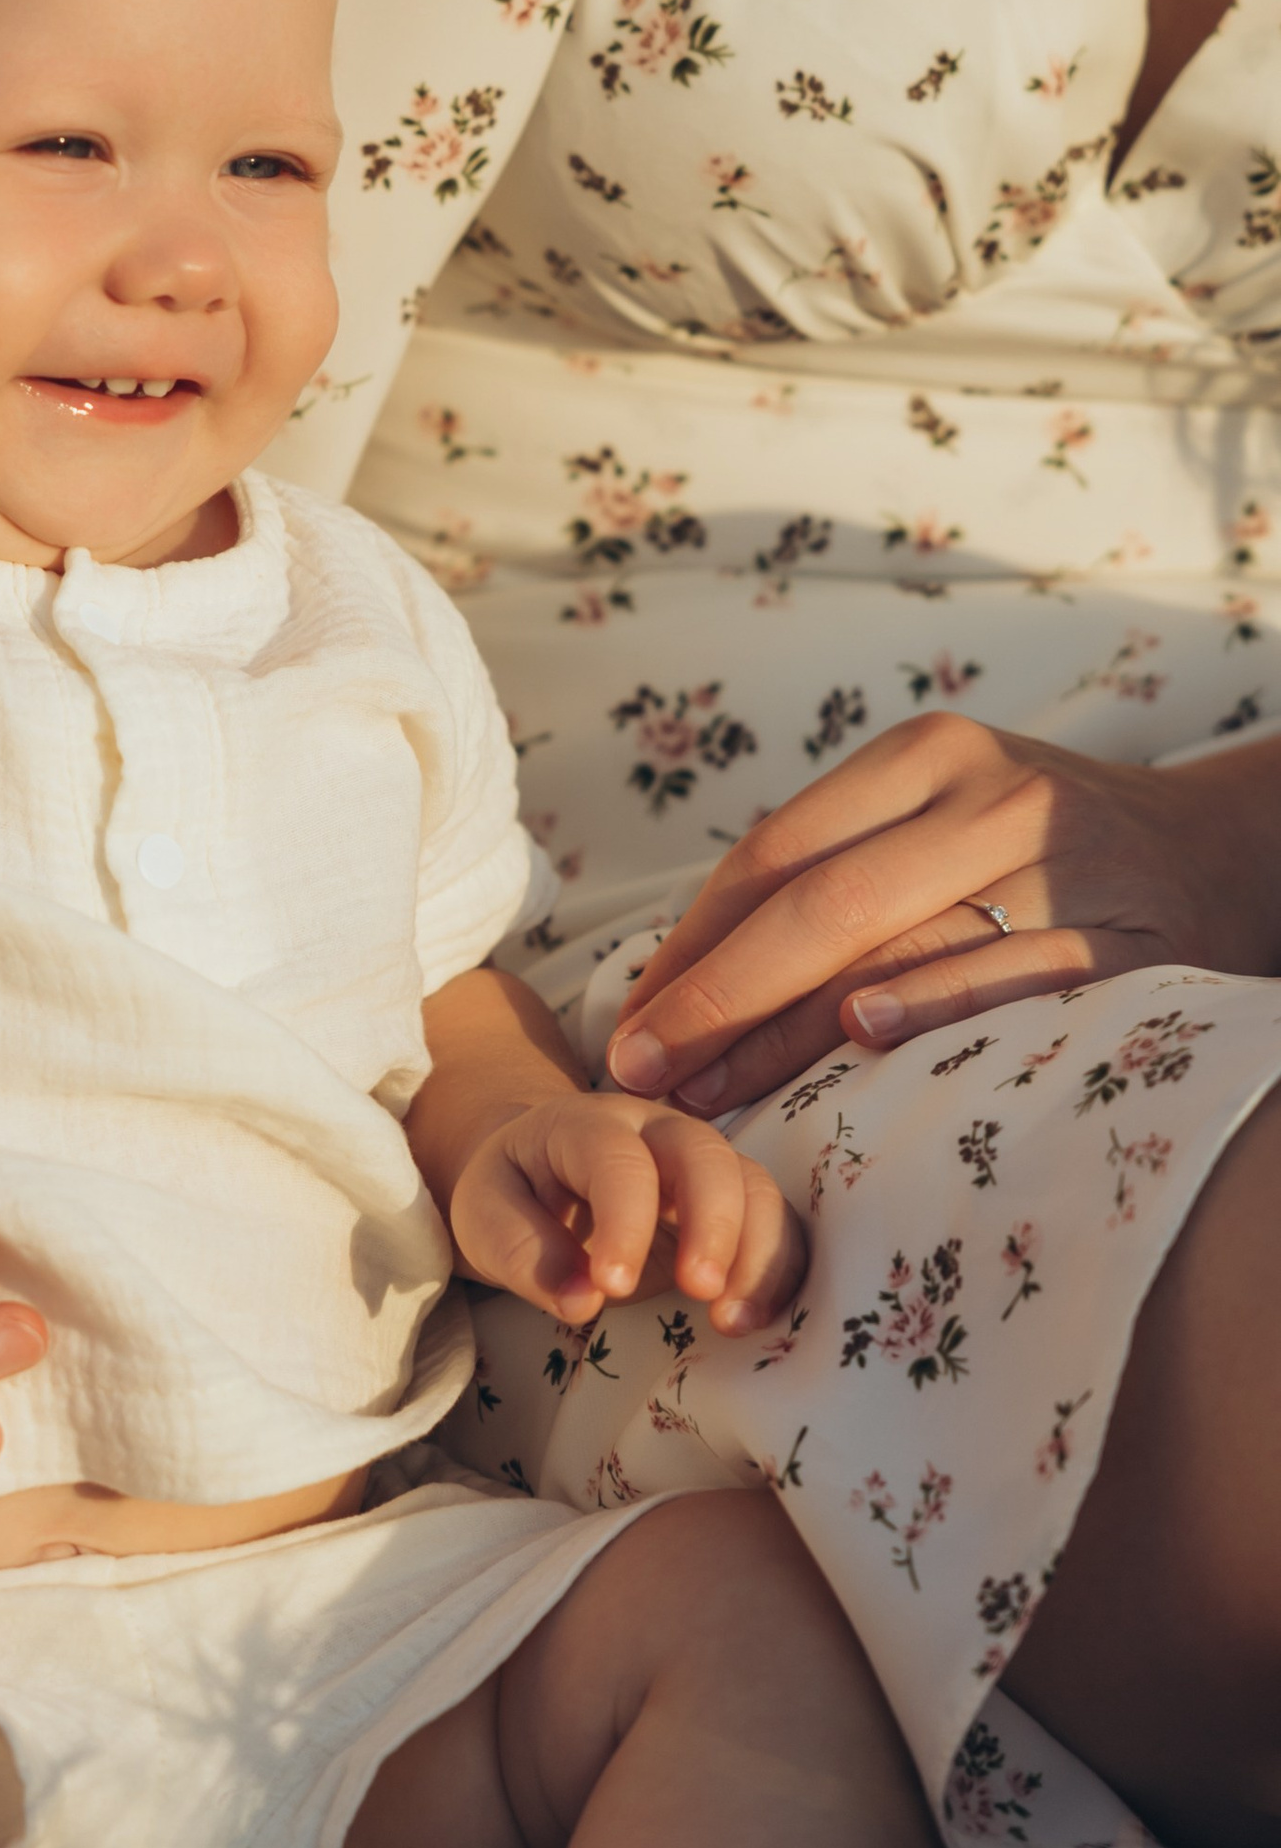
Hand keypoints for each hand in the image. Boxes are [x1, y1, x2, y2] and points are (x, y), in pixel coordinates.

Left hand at [449, 1088, 804, 1338]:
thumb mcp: (484, 1215)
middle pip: (706, 1154)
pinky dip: (777, 1269)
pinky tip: (754, 1318)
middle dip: (712, 1223)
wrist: (540, 1173)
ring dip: (757, 1253)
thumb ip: (521, 1252)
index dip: (625, 1221)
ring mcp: (701, 1162)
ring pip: (754, 1186)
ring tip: (733, 1322)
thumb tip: (580, 1301)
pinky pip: (776, 1223)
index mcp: (586, 1124)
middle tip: (697, 1291)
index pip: (618, 1159)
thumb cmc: (512, 1193)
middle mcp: (655, 1131)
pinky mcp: (731, 1203)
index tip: (612, 1286)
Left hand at [603, 713, 1280, 1116]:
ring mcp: (1060, 864)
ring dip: (786, 1028)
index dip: (690, 945)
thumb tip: (678, 977)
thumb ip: (832, 872)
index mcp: (925, 756)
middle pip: (816, 901)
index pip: (772, 853)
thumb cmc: (1041, 851)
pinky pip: (1011, 976)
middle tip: (639, 1069)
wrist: (1218, 852)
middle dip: (714, 995)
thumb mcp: (941, 820)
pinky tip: (861, 1034)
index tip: (628, 1020)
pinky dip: (935, 1002)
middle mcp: (988, 794)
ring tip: (708, 1091)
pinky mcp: (1123, 940)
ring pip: (894, 942)